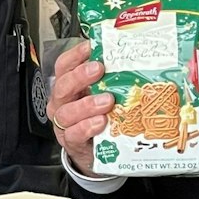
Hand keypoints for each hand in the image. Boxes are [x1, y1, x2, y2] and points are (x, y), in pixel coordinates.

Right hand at [46, 40, 115, 175]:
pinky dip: (86, 127)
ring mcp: (64, 123)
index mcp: (69, 86)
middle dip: (79, 76)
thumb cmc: (100, 117)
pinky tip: (100, 122)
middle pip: (62, 86)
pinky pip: (73, 134)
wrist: (96, 152)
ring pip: (66, 111)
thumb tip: (136, 59)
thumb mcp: (103, 94)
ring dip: (86, 104)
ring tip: (106, 101)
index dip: (75, 55)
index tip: (91, 47)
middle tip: (98, 69)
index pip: (64, 66)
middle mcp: (63, 103)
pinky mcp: (71, 142)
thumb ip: (112, 79)